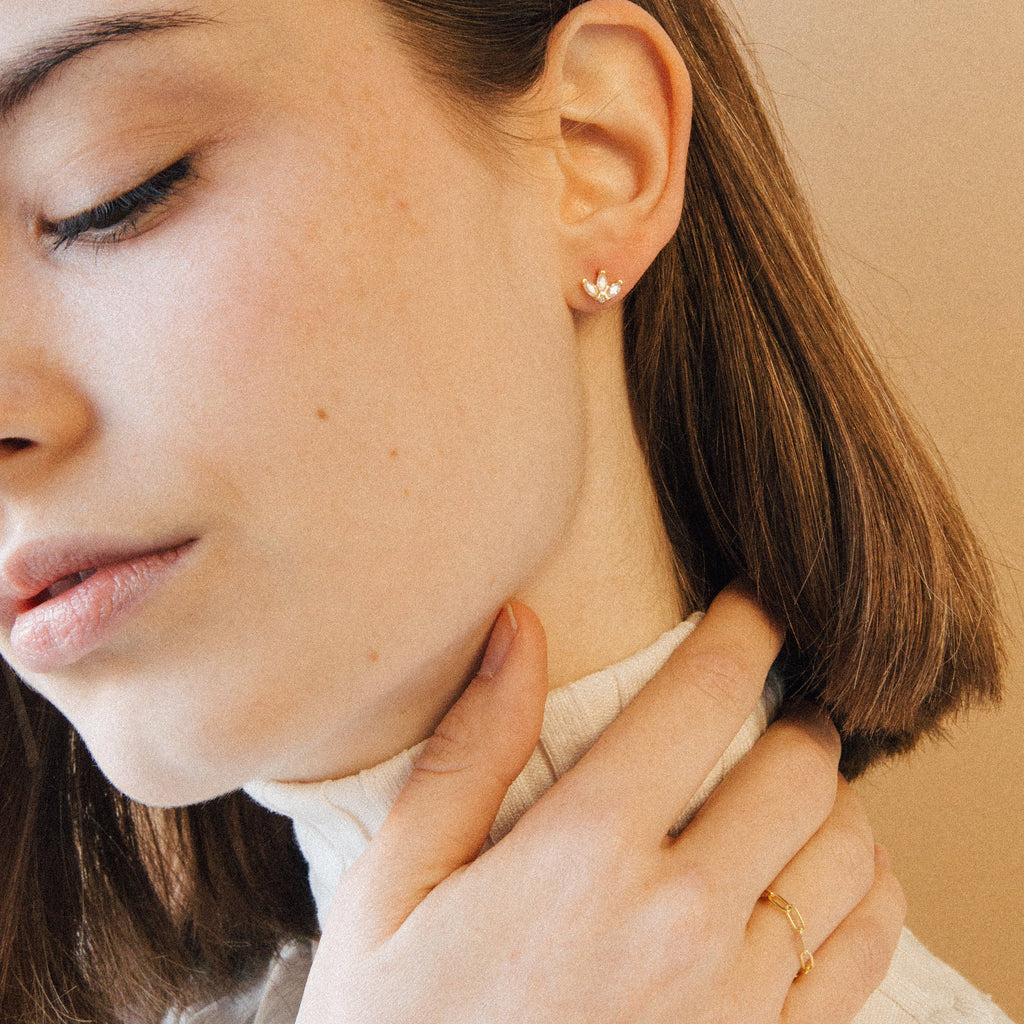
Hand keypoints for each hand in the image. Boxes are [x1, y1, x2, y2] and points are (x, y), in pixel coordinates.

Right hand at [295, 586, 905, 1022]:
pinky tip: (823, 872)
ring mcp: (735, 999)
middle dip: (794, 713)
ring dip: (832, 797)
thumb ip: (467, 751)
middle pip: (801, 767)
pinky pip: (864, 949)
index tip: (753, 608)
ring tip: (793, 782)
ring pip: (849, 851)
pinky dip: (866, 889)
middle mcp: (680, 919)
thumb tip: (518, 629)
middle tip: (770, 702)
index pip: (703, 697)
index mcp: (584, 854)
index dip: (745, 631)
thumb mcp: (393, 887)